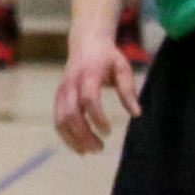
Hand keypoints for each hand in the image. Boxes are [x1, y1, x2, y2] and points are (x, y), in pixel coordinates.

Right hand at [53, 35, 139, 153]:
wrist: (85, 42)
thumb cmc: (107, 57)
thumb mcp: (123, 68)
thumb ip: (128, 91)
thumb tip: (136, 114)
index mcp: (88, 75)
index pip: (89, 99)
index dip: (97, 118)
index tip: (109, 132)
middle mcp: (71, 84)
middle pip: (71, 114)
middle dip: (83, 134)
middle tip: (99, 149)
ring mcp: (62, 91)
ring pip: (60, 120)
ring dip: (72, 139)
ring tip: (89, 151)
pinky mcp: (58, 98)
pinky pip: (58, 120)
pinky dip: (66, 135)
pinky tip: (79, 146)